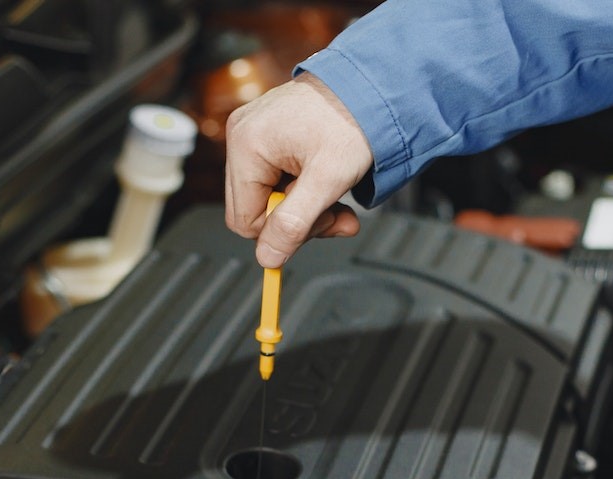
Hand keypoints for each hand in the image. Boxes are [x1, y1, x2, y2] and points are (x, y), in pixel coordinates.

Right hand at [225, 72, 373, 267]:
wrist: (370, 85)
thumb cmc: (352, 120)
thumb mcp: (328, 180)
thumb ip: (295, 224)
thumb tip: (268, 258)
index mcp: (247, 145)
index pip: (245, 220)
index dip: (283, 232)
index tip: (321, 223)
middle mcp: (241, 136)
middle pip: (255, 209)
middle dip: (299, 219)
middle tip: (336, 212)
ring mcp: (252, 133)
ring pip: (268, 196)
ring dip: (306, 205)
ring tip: (336, 193)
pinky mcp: (266, 133)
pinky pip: (275, 177)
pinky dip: (304, 187)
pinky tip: (325, 178)